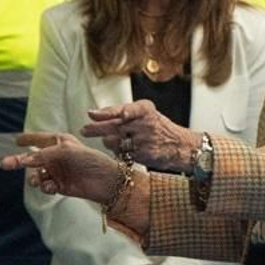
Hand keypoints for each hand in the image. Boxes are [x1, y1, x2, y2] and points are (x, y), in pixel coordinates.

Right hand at [2, 133, 124, 201]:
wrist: (105, 181)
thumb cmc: (88, 159)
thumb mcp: (64, 152)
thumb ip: (42, 155)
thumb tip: (24, 161)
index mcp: (59, 142)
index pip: (39, 139)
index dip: (28, 139)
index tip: (17, 140)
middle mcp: (56, 156)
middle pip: (32, 159)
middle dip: (18, 162)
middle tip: (4, 164)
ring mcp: (58, 171)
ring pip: (37, 175)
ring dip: (34, 178)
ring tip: (37, 180)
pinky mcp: (60, 186)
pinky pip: (45, 186)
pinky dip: (45, 187)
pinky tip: (52, 187)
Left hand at [83, 101, 201, 172]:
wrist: (180, 145)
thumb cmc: (157, 127)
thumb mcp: (144, 113)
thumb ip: (121, 111)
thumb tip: (92, 114)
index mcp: (145, 110)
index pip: (123, 109)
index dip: (107, 112)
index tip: (92, 114)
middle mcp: (145, 123)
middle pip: (113, 126)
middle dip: (96, 128)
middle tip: (84, 130)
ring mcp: (144, 139)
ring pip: (114, 141)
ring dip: (108, 142)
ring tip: (111, 140)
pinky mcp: (144, 154)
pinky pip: (122, 153)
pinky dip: (119, 152)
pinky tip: (124, 149)